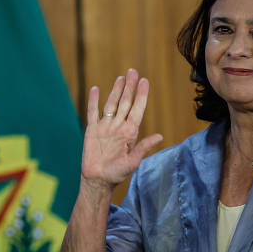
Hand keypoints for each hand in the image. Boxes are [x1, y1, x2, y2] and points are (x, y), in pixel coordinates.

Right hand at [81, 68, 162, 191]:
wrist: (97, 179)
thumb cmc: (116, 173)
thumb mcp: (132, 162)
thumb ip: (143, 147)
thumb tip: (160, 136)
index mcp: (129, 132)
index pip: (137, 109)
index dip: (142, 95)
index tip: (146, 81)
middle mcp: (118, 126)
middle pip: (125, 102)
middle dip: (130, 87)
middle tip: (133, 71)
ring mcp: (105, 126)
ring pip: (111, 103)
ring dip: (116, 90)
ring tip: (121, 77)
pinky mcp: (92, 130)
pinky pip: (93, 112)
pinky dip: (94, 100)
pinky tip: (96, 89)